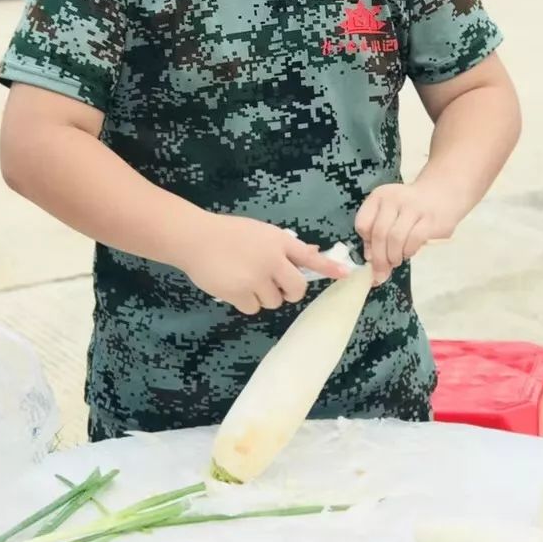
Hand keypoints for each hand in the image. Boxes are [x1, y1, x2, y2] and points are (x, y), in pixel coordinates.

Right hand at [180, 213, 348, 313]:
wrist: (194, 238)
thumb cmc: (228, 233)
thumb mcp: (260, 233)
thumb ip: (285, 247)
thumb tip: (311, 254)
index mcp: (278, 241)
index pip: (310, 257)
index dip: (329, 268)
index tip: (348, 275)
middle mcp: (271, 260)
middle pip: (296, 290)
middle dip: (289, 293)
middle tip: (276, 286)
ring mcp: (255, 277)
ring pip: (273, 301)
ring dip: (263, 296)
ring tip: (245, 279)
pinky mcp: (239, 292)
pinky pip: (253, 308)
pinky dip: (245, 302)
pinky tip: (234, 287)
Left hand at [356, 182, 459, 283]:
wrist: (441, 194)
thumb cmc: (410, 208)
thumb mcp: (389, 214)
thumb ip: (376, 234)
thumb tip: (369, 259)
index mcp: (379, 197)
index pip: (363, 223)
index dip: (366, 242)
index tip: (372, 253)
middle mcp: (394, 199)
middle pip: (379, 234)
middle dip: (379, 258)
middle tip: (381, 272)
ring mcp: (413, 207)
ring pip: (395, 238)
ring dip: (393, 256)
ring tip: (396, 261)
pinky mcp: (429, 219)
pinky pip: (414, 240)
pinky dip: (408, 251)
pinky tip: (408, 253)